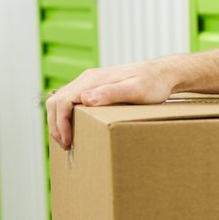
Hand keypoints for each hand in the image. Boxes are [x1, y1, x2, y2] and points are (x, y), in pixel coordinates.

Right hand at [46, 59, 180, 149]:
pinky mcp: (95, 87)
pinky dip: (66, 116)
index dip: (60, 123)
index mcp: (93, 80)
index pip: (62, 101)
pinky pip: (71, 101)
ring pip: (61, 101)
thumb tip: (85, 99)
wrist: (162, 74)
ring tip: (68, 140)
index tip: (68, 141)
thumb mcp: (136, 90)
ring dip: (59, 121)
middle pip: (57, 101)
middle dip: (56, 125)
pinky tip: (76, 128)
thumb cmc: (153, 84)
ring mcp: (90, 83)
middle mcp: (87, 79)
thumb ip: (112, 93)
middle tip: (65, 146)